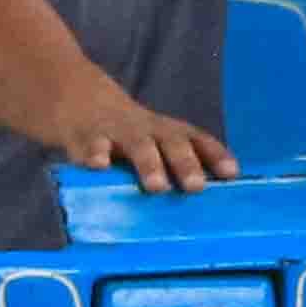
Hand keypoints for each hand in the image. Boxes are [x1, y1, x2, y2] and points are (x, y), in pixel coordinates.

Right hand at [49, 83, 237, 192]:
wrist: (74, 95)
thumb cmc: (124, 134)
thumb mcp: (151, 142)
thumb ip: (171, 170)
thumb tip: (199, 211)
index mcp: (168, 132)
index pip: (198, 140)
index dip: (216, 155)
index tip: (231, 173)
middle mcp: (148, 130)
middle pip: (172, 143)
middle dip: (185, 164)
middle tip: (196, 187)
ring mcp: (117, 131)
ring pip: (137, 145)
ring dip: (149, 164)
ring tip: (157, 186)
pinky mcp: (84, 136)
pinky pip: (91, 146)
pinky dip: (95, 155)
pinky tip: (99, 166)